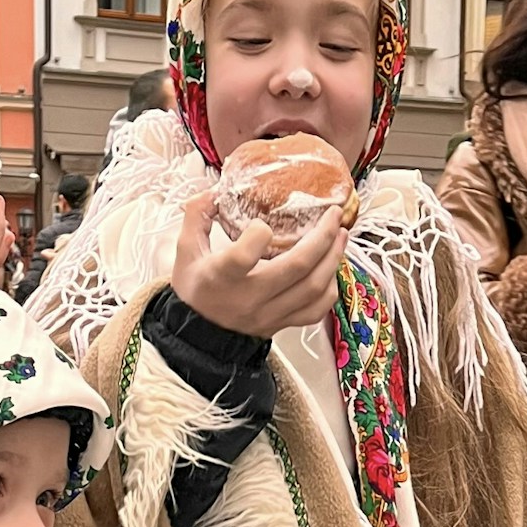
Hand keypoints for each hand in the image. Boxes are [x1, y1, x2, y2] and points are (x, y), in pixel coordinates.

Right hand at [169, 189, 345, 339]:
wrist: (198, 336)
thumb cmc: (195, 289)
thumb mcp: (185, 250)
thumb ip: (197, 216)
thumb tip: (215, 190)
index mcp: (221, 277)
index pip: (244, 255)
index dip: (259, 233)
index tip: (263, 225)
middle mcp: (249, 298)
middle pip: (296, 268)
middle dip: (322, 237)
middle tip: (333, 215)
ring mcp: (268, 314)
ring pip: (313, 289)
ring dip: (333, 259)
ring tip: (340, 236)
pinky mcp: (281, 324)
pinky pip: (315, 311)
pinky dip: (329, 290)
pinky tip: (331, 270)